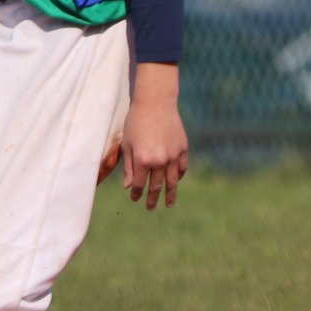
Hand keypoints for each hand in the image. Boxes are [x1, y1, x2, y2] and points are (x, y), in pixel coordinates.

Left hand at [121, 63, 188, 209]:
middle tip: (150, 207)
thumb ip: (128, 167)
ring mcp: (173, 156)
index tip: (135, 199)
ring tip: (168, 204)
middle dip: (152, 198)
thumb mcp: (127, 144)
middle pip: (156, 186)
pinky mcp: (183, 148)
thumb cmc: (136, 122)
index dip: (137, 194)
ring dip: (170, 195)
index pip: (139, 184)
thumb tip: (129, 187)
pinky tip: (175, 181)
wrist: (156, 103)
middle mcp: (159, 161)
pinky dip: (179, 176)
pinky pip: (182, 168)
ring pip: (172, 181)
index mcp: (142, 161)